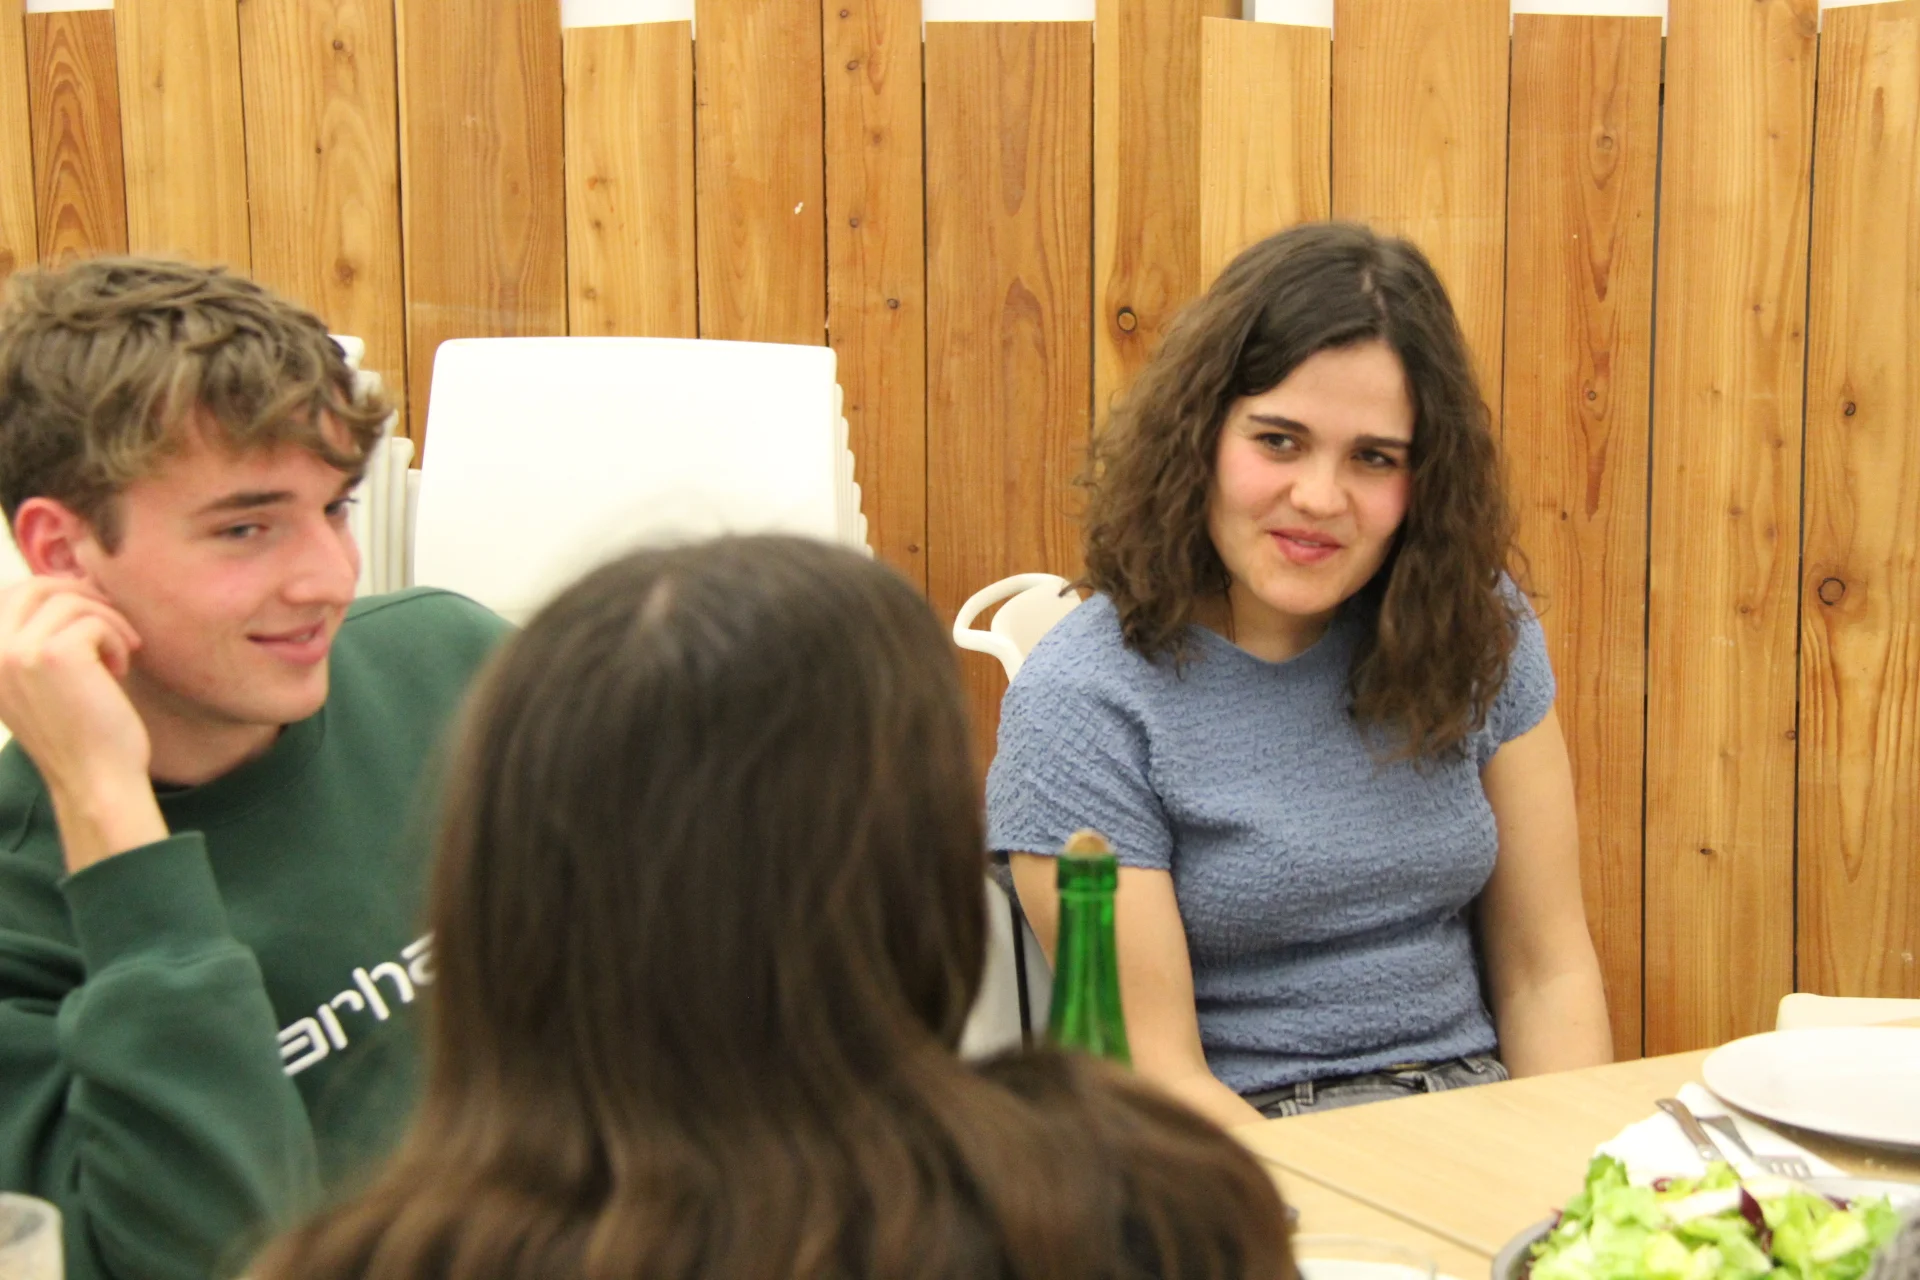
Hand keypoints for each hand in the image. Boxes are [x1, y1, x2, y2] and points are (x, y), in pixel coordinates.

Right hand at [0, 577, 165, 871]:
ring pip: (71, 600)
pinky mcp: (54, 655)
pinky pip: (94, 620)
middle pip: (37, 587)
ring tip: (120, 654)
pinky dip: (117, 639)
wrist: (96, 780)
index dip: (58, 592)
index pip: (12, 595)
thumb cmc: (82, 732)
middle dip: (84, 597)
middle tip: (113, 626)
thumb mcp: (42, 684)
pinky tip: (120, 670)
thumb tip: (69, 585)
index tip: (92, 614)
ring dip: (108, 621)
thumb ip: (35, 641)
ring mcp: (17, 652)